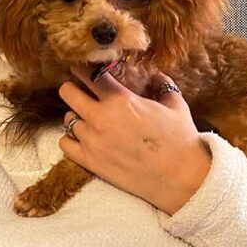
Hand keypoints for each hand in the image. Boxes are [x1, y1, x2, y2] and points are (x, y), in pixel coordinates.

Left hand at [57, 66, 211, 214]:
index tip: (81, 68)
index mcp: (121, 100)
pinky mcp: (89, 161)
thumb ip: (163, 86)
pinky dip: (70, 139)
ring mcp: (92, 140)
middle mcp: (101, 117)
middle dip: (72, 89)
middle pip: (67, 92)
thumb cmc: (181, 141)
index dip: (82, 69)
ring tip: (87, 119)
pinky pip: (64, 144)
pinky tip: (82, 138)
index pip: (88, 75)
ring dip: (75, 116)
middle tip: (80, 92)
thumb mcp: (176, 106)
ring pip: (67, 118)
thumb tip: (156, 75)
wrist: (181, 178)